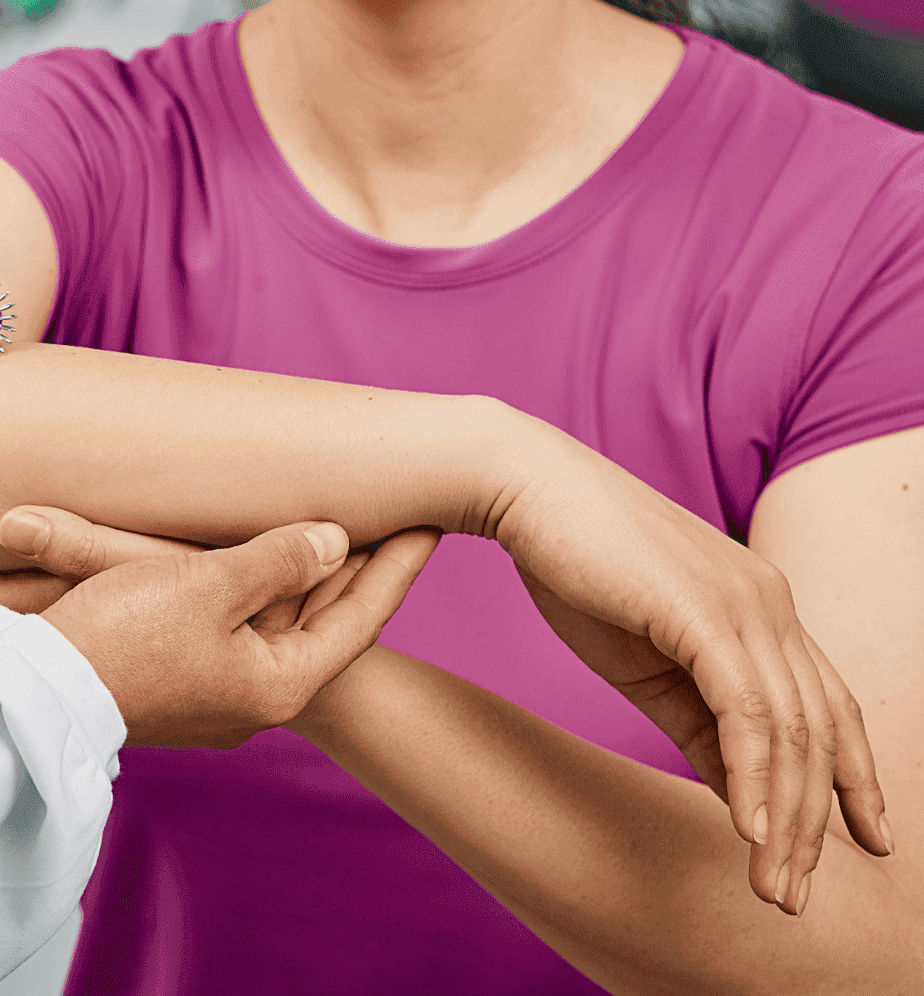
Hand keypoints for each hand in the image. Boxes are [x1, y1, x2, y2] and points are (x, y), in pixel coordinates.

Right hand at [41, 522, 437, 746]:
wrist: (35, 691)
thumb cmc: (122, 638)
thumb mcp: (209, 585)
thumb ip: (278, 559)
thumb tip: (334, 541)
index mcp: (277, 684)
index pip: (359, 617)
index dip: (398, 566)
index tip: (433, 523)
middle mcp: (254, 699)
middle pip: (319, 622)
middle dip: (353, 569)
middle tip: (397, 515)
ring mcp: (215, 696)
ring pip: (274, 624)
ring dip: (302, 576)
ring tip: (337, 525)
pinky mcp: (178, 682)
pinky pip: (234, 627)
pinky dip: (255, 590)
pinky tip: (255, 557)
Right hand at [494, 419, 890, 912]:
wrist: (524, 490)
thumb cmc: (574, 566)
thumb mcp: (646, 661)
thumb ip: (699, 719)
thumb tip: (739, 788)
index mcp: (761, 608)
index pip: (827, 707)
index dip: (853, 779)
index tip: (864, 841)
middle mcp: (771, 603)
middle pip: (819, 731)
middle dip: (816, 823)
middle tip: (794, 897)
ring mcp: (746, 603)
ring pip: (789, 732)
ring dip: (787, 819)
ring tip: (773, 887)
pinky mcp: (704, 611)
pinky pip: (747, 712)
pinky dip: (754, 777)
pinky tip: (750, 831)